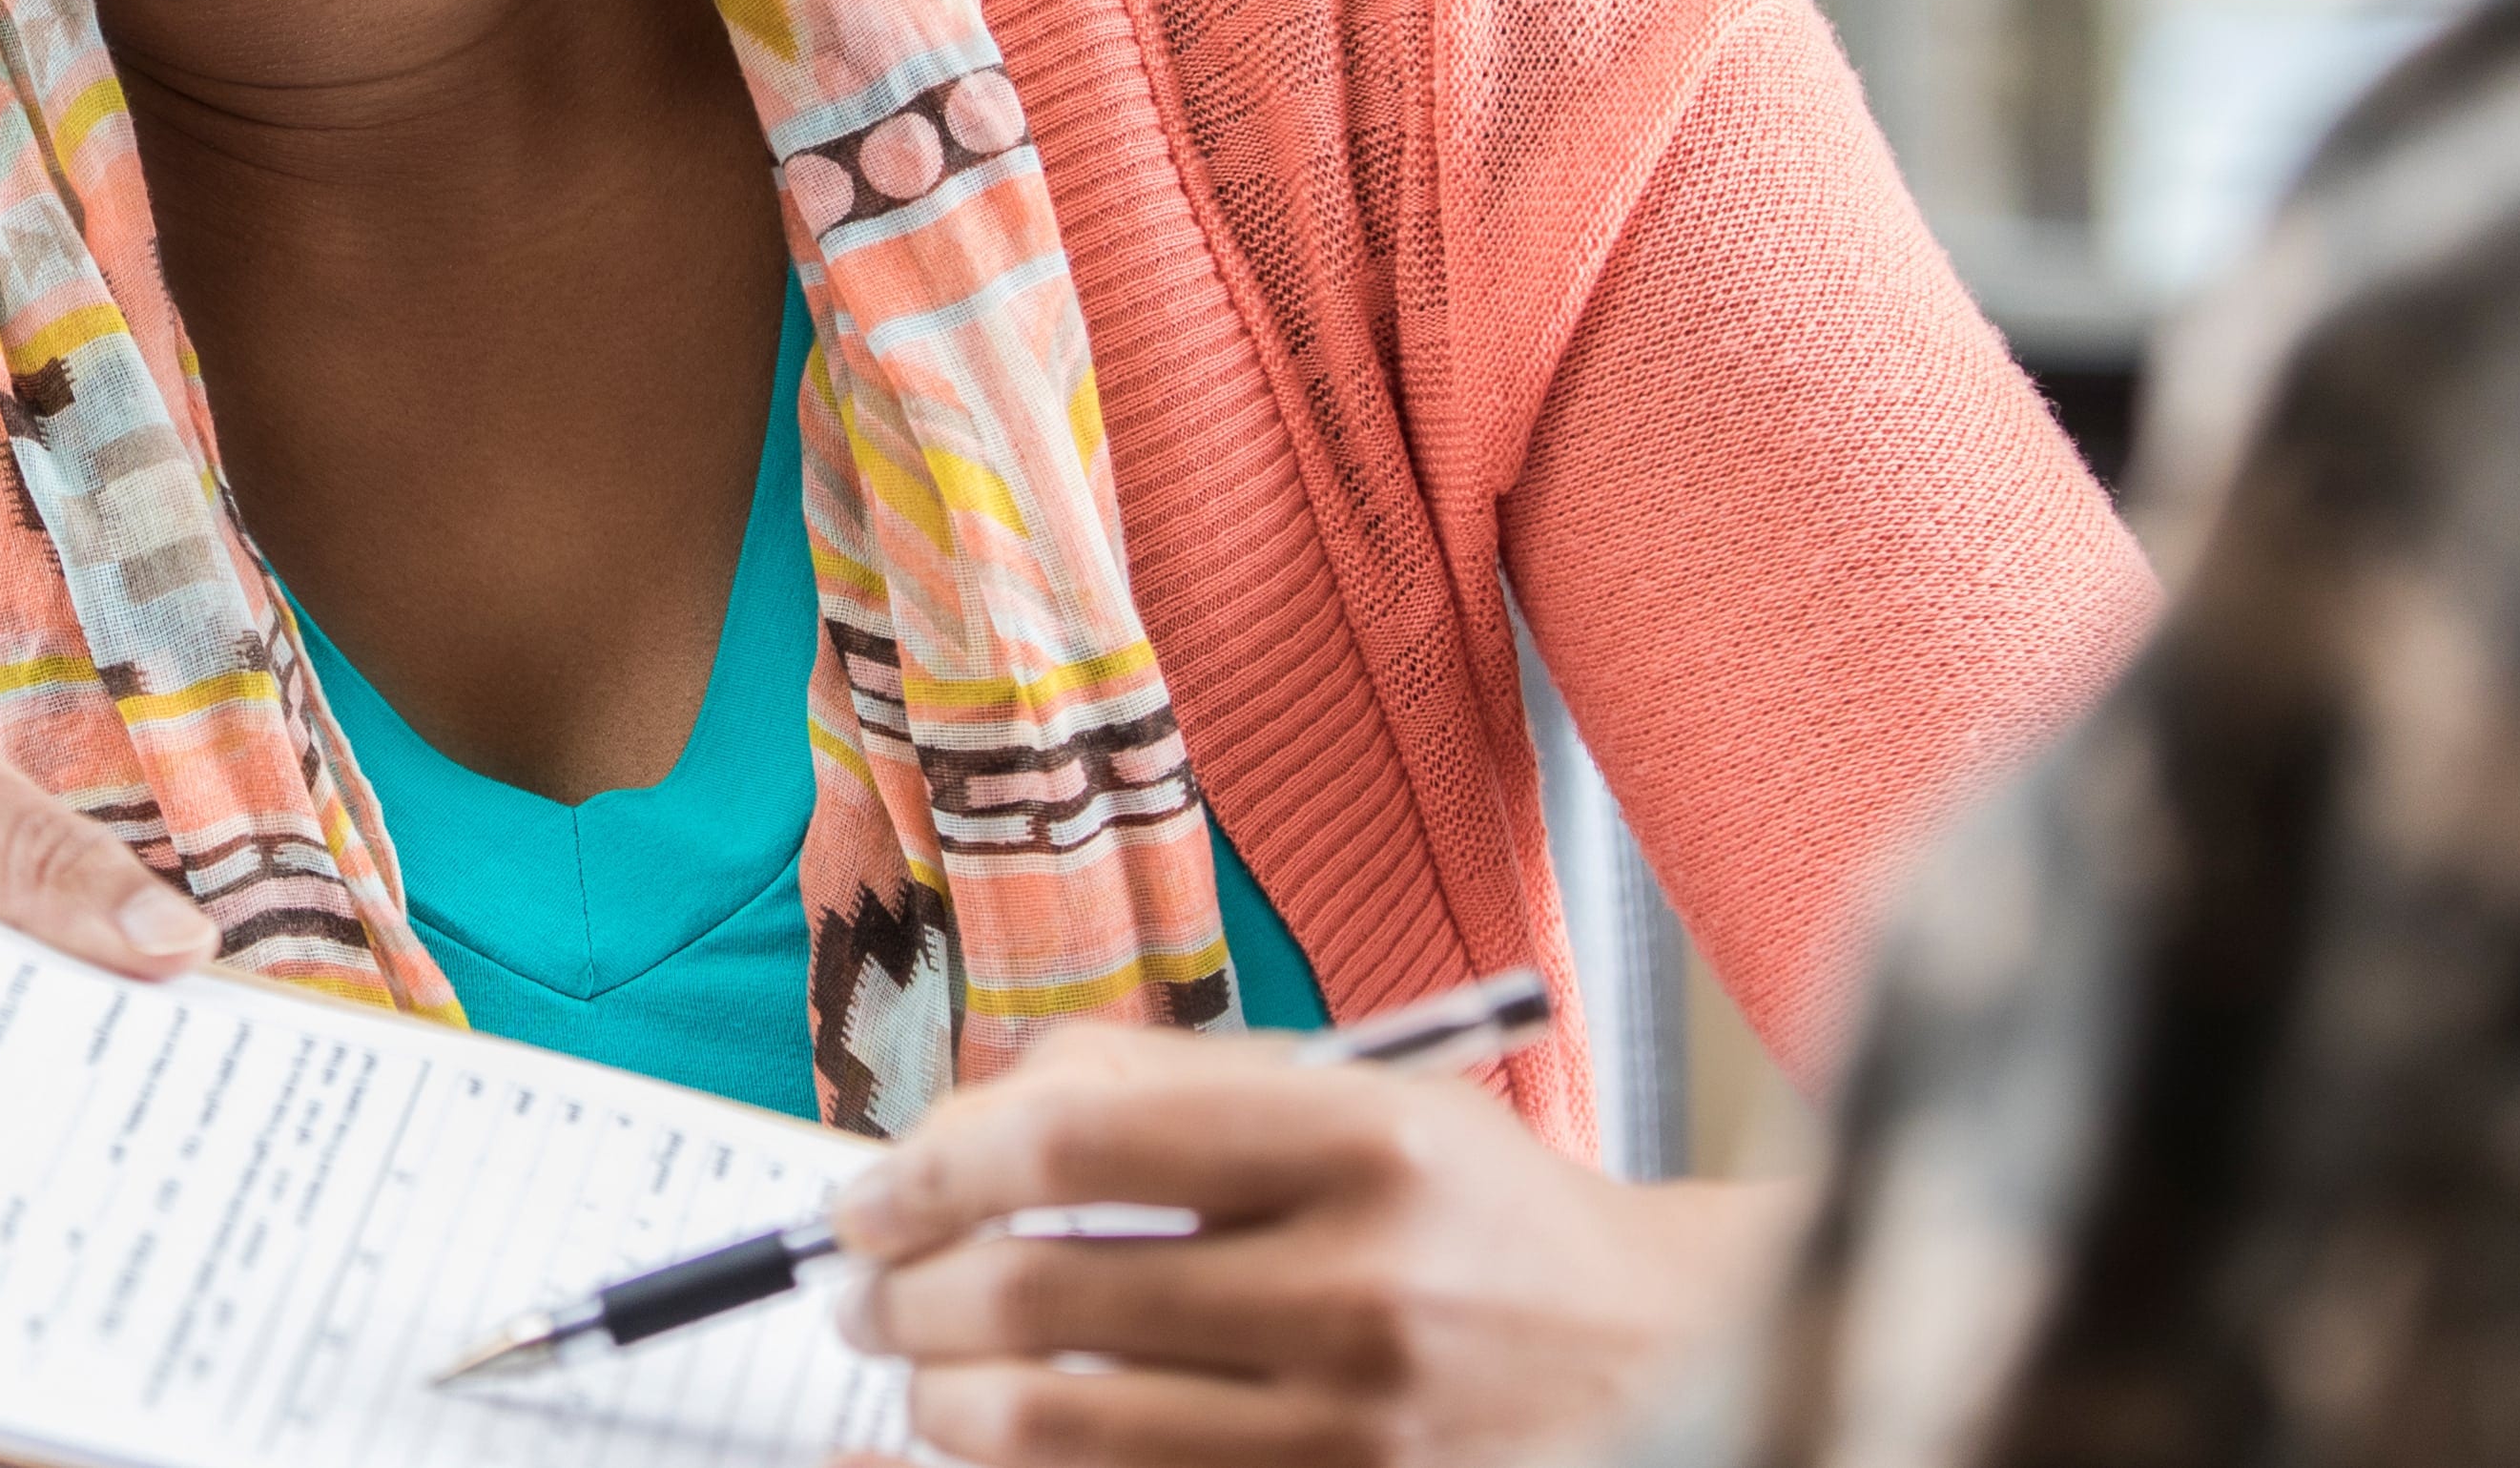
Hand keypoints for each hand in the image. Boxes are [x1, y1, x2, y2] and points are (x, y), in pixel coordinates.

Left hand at [824, 1023, 1811, 1467]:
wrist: (1661, 1360)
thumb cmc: (1482, 1215)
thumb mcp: (1356, 1096)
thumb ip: (1161, 1088)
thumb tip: (964, 1122)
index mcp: (1361, 1143)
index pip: (1068, 1142)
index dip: (928, 1165)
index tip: (872, 1191)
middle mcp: (1358, 1291)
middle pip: (1032, 1294)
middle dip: (899, 1295)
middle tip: (858, 1286)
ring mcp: (1348, 1432)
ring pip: (1046, 1431)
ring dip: (936, 1402)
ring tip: (916, 1370)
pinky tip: (969, 1447)